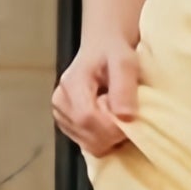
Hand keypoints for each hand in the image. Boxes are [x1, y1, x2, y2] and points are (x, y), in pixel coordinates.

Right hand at [50, 38, 141, 158]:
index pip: (87, 118)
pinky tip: (108, 120)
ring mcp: (60, 115)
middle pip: (87, 135)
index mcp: (71, 85)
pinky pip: (87, 144)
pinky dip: (102, 138)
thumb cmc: (114, 51)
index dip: (111, 127)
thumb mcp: (125, 61)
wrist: (102, 45)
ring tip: (115, 113)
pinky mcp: (66, 123)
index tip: (130, 119)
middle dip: (112, 133)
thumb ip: (124, 87)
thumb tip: (124, 116)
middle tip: (125, 114)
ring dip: (108, 136)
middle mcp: (60, 102)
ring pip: (88, 143)